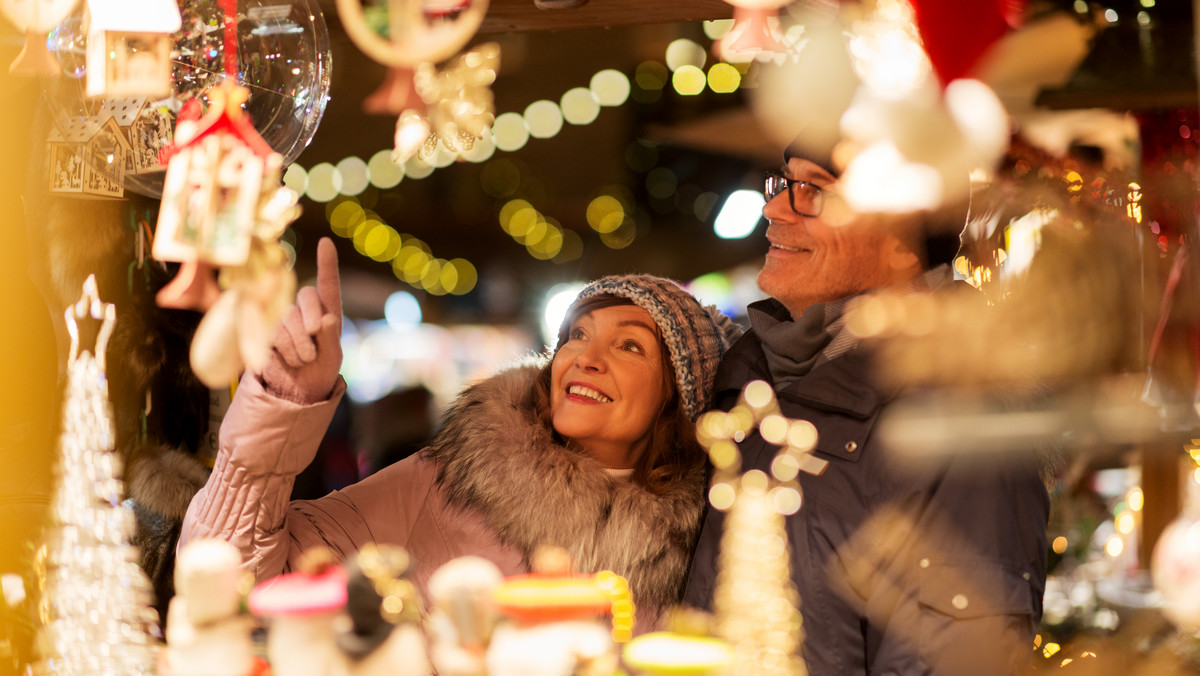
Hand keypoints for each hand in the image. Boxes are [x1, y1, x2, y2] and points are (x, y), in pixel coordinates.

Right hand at [259, 238, 342, 403]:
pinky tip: (289, 361)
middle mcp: (305, 312)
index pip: (328, 285)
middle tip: (315, 341)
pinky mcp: (266, 333)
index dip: (327, 264)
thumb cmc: (320, 372)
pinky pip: (274, 333)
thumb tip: (327, 319)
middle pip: (306, 296)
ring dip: (299, 343)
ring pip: (289, 317)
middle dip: (312, 318)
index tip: (326, 242)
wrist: (296, 392)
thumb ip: (331, 338)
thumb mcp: (333, 358)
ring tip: (304, 360)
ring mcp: (284, 320)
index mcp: (327, 313)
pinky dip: (286, 350)